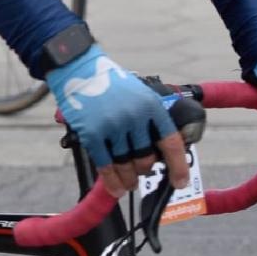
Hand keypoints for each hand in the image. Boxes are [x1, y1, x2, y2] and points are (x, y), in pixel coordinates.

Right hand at [46, 45, 190, 196]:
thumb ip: (149, 117)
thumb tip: (160, 149)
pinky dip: (111, 181)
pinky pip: (105, 165)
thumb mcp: (138, 92)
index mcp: (151, 106)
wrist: (77, 66)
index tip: (179, 182)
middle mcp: (134, 117)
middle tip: (141, 171)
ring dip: (129, 180)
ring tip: (129, 184)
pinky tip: (116, 189)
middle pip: (146, 159)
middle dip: (145, 170)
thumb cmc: (108, 80)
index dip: (178, 167)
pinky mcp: (92, 133)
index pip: (171, 143)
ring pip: (126, 166)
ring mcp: (113, 126)